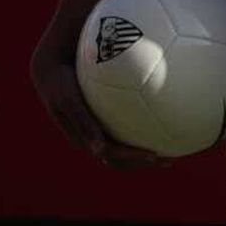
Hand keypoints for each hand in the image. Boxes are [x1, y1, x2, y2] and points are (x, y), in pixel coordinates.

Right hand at [30, 43, 167, 168]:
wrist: (51, 65)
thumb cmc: (60, 81)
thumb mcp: (69, 101)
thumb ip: (83, 122)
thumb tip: (99, 151)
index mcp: (85, 139)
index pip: (112, 156)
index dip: (133, 160)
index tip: (155, 156)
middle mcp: (94, 135)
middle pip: (123, 155)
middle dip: (144, 160)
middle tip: (171, 159)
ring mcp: (99, 125)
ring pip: (125, 141)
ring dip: (146, 147)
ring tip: (174, 144)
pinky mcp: (104, 113)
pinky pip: (127, 121)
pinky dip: (145, 123)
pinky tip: (167, 112)